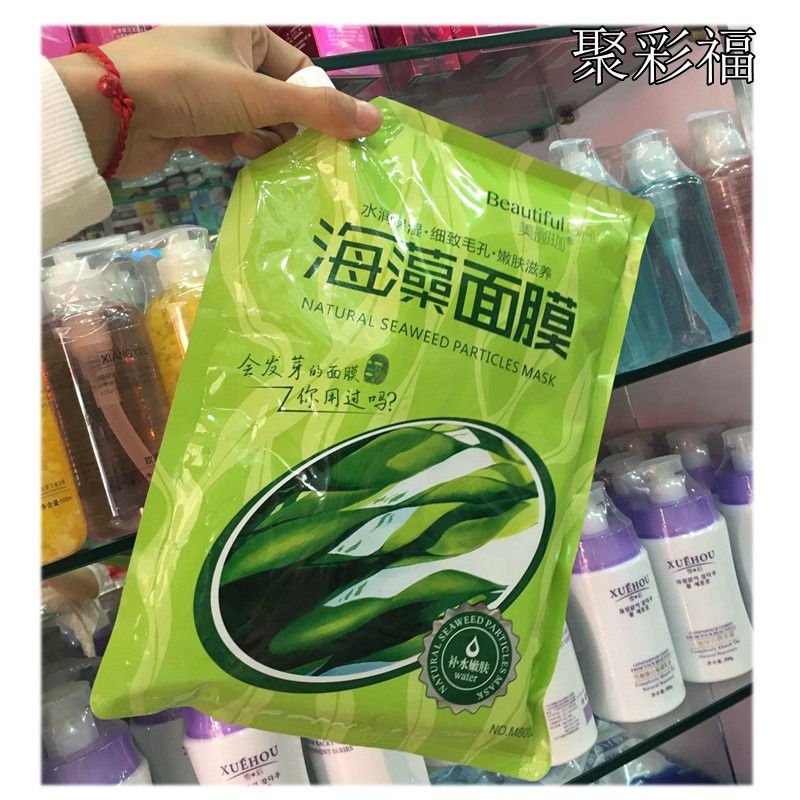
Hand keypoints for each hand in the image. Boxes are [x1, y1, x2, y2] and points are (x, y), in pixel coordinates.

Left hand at [50, 25, 383, 178]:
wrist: (110, 113)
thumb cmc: (187, 86)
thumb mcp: (259, 96)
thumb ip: (319, 112)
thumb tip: (376, 120)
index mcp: (243, 31)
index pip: (299, 70)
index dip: (315, 103)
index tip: (327, 134)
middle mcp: (226, 56)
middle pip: (278, 103)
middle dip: (279, 128)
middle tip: (280, 145)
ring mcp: (206, 89)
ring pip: (254, 125)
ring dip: (251, 140)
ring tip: (237, 143)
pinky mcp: (190, 119)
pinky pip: (227, 138)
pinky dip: (226, 147)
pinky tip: (211, 148)